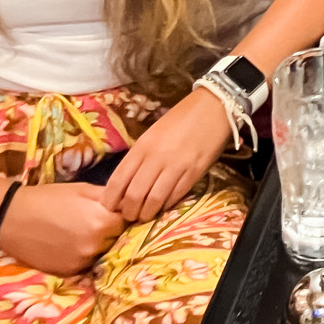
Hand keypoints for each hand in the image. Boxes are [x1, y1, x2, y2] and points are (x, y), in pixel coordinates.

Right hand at [0, 182, 124, 274]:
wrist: (11, 218)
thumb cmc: (48, 198)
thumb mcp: (83, 189)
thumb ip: (109, 198)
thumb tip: (128, 202)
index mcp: (102, 222)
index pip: (127, 221)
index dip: (122, 215)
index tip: (116, 211)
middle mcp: (95, 246)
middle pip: (116, 240)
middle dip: (111, 231)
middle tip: (97, 221)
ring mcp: (81, 262)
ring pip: (102, 253)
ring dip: (98, 245)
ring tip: (81, 232)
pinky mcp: (68, 273)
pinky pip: (86, 263)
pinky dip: (83, 255)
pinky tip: (70, 243)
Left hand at [101, 89, 230, 222]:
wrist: (213, 107)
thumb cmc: (180, 119)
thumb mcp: (152, 134)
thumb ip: (140, 157)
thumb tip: (126, 184)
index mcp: (143, 146)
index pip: (118, 180)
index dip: (111, 199)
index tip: (111, 208)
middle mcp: (156, 157)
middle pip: (134, 195)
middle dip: (128, 211)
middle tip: (129, 216)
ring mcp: (176, 166)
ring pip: (154, 200)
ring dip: (146, 213)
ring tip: (145, 215)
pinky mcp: (194, 172)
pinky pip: (175, 196)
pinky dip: (166, 206)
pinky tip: (163, 206)